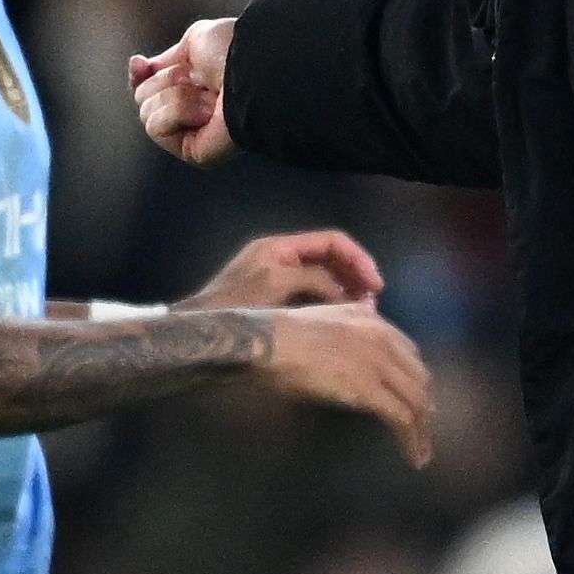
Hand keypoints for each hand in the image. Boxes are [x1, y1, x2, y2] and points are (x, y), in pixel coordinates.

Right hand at [128, 17, 238, 163]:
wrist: (253, 72)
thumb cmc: (233, 52)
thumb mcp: (193, 42)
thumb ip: (165, 60)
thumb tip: (139, 68)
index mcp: (192, 85)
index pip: (148, 86)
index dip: (139, 75)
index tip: (138, 63)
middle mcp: (190, 109)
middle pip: (142, 99)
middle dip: (165, 82)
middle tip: (199, 80)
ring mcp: (190, 132)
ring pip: (147, 113)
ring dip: (175, 96)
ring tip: (209, 98)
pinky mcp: (190, 150)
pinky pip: (157, 127)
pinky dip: (178, 111)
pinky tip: (207, 112)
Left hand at [186, 228, 383, 312]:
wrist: (198, 332)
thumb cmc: (233, 304)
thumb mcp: (276, 284)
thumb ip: (314, 279)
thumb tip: (345, 293)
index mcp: (279, 247)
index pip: (331, 241)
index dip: (358, 259)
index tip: (375, 284)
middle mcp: (280, 259)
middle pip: (330, 260)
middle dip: (354, 278)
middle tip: (371, 305)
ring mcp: (276, 282)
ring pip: (323, 281)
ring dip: (344, 295)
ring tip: (360, 317)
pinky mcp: (274, 305)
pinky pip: (311, 299)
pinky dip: (328, 307)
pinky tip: (338, 324)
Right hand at [258, 302, 435, 465]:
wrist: (263, 341)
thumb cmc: (274, 337)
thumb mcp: (316, 324)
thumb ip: (340, 334)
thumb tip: (346, 356)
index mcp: (368, 319)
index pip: (409, 352)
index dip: (414, 379)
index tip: (414, 400)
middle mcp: (380, 336)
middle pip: (418, 377)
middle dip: (424, 406)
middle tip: (422, 431)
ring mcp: (376, 361)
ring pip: (415, 400)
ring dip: (422, 429)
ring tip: (420, 453)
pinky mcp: (367, 388)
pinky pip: (401, 417)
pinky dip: (411, 439)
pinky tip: (411, 456)